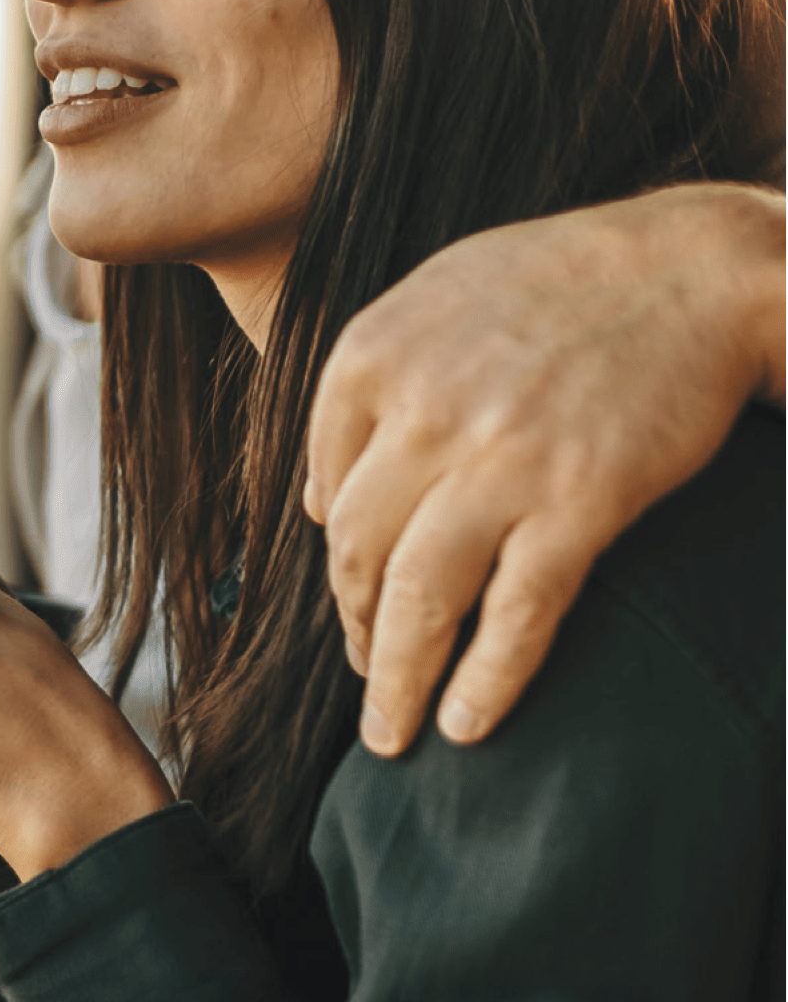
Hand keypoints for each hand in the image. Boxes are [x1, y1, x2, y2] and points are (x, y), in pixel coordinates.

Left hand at [305, 185, 786, 757]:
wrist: (688, 267)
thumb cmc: (561, 278)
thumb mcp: (435, 297)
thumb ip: (366, 384)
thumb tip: (314, 497)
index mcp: (373, 354)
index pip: (321, 488)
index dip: (333, 560)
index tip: (354, 600)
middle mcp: (422, 409)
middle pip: (354, 552)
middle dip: (354, 631)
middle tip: (367, 677)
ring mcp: (500, 459)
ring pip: (417, 599)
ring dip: (396, 681)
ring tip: (393, 733)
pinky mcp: (579, 501)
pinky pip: (515, 615)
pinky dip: (486, 681)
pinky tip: (469, 723)